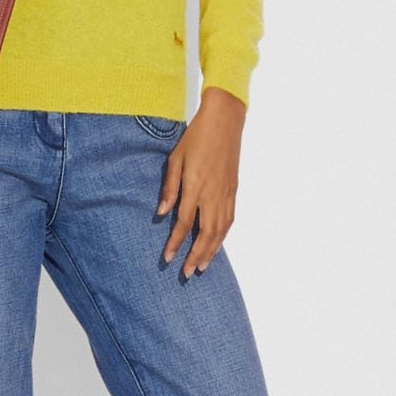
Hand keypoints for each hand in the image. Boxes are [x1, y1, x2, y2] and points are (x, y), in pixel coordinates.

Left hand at [156, 86, 245, 278]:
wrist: (225, 122)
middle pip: (205, 234)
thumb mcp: (175, 158)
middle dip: (195, 256)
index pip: (184, 223)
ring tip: (201, 267)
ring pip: (220, 231)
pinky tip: (216, 245)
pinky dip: (222, 237)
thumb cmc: (196, 137)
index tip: (167, 258)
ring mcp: (226, 194)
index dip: (175, 243)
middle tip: (186, 273)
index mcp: (195, 186)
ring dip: (211, 251)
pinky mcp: (233, 191)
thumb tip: (161, 213)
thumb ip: (169, 188)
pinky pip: (229, 220)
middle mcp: (213, 194)